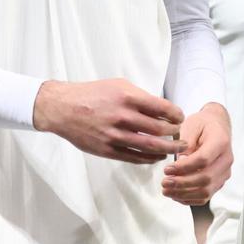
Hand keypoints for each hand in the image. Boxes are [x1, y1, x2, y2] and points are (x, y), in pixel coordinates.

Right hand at [32, 78, 187, 163]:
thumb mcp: (118, 85)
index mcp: (128, 97)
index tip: (180, 118)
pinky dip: (148, 158)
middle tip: (180, 135)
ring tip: (174, 148)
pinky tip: (156, 156)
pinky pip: (134, 157)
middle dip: (175, 134)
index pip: (162, 108)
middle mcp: (123, 117)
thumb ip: (140, 97)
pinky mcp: (107, 150)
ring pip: (149, 147)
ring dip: (166, 149)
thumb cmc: (93, 94)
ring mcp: (114, 135)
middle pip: (159, 130)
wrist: (63, 108)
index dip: (176, 115)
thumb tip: (162, 109)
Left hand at [162, 102, 231, 204]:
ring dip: (184, 194)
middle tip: (164, 182)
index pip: (203, 160)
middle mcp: (226, 159)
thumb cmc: (203, 124)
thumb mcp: (191, 125)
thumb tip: (180, 162)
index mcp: (220, 142)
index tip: (167, 169)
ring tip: (167, 190)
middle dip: (182, 183)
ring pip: (206, 191)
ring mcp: (224, 172)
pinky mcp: (219, 181)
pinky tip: (176, 195)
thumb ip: (186, 143)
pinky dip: (190, 199)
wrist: (216, 125)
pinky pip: (206, 196)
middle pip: (205, 178)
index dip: (183, 168)